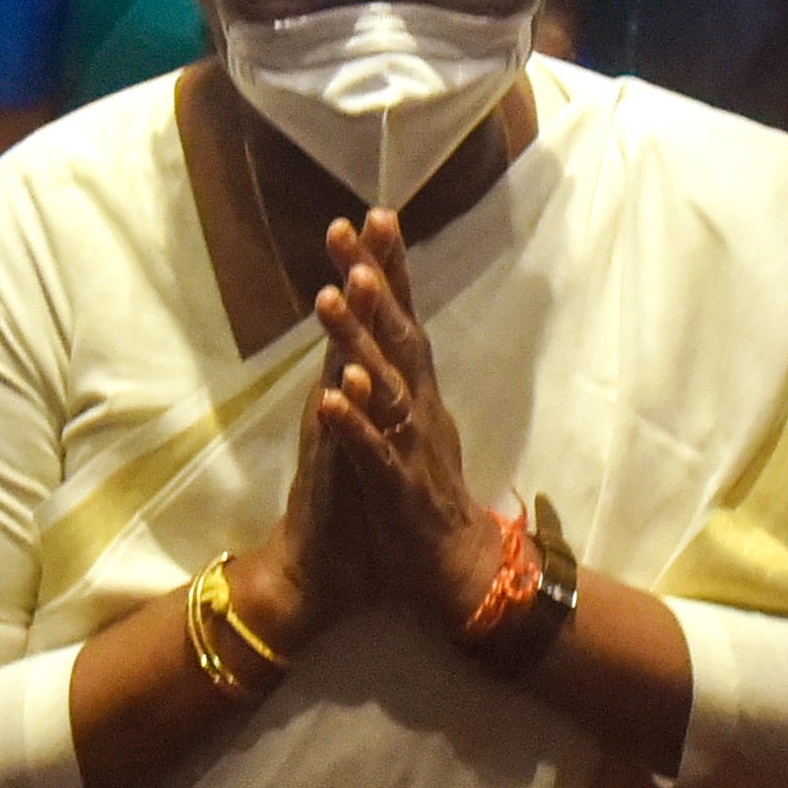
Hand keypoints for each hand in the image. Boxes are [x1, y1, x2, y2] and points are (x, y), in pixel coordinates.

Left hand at [309, 213, 499, 627]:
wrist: (458, 573)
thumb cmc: (426, 496)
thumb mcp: (412, 425)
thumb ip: (397, 375)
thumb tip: (382, 324)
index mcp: (419, 393)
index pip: (405, 317)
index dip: (391, 266)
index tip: (373, 213)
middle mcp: (419, 409)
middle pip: (398, 335)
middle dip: (374, 283)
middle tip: (349, 232)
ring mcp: (410, 446)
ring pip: (384, 384)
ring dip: (358, 341)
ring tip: (329, 297)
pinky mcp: (398, 489)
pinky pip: (373, 451)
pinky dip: (354, 423)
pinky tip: (331, 395)